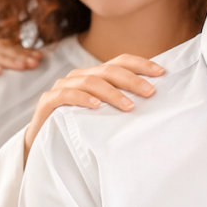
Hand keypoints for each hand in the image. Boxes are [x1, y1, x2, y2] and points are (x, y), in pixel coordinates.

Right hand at [23, 54, 164, 162]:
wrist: (44, 144)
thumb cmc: (80, 128)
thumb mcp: (105, 114)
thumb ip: (121, 103)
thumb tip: (155, 100)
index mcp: (95, 76)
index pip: (119, 61)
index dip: (140, 64)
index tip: (161, 73)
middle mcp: (79, 77)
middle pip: (107, 70)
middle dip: (131, 80)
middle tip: (149, 92)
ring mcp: (62, 87)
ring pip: (89, 82)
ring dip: (111, 93)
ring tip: (128, 106)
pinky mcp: (48, 102)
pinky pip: (65, 95)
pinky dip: (82, 98)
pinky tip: (96, 106)